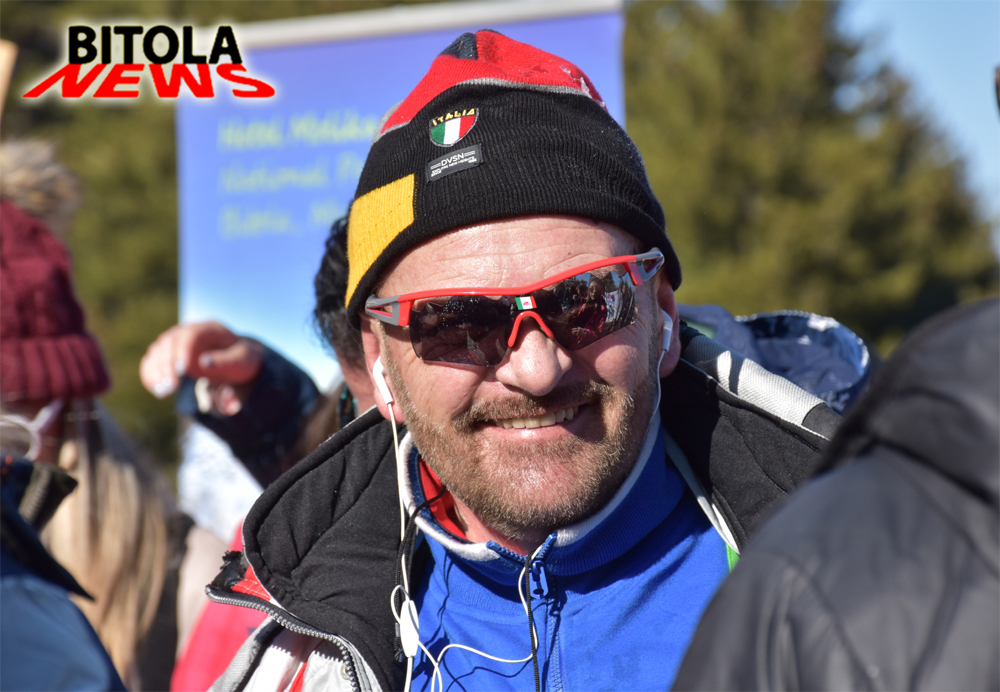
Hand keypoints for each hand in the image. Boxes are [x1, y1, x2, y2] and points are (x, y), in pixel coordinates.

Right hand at [140, 322, 264, 408]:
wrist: (235, 360)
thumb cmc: (240, 359)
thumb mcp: (241, 360)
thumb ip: (225, 361)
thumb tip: (204, 362)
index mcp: (209, 329)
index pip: (190, 334)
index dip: (183, 351)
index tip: (182, 370)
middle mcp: (188, 331)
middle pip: (169, 342)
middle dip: (167, 365)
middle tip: (172, 387)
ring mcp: (175, 341)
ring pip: (157, 351)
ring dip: (156, 371)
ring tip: (164, 392)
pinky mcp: (167, 354)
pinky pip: (152, 361)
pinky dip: (150, 375)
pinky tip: (156, 390)